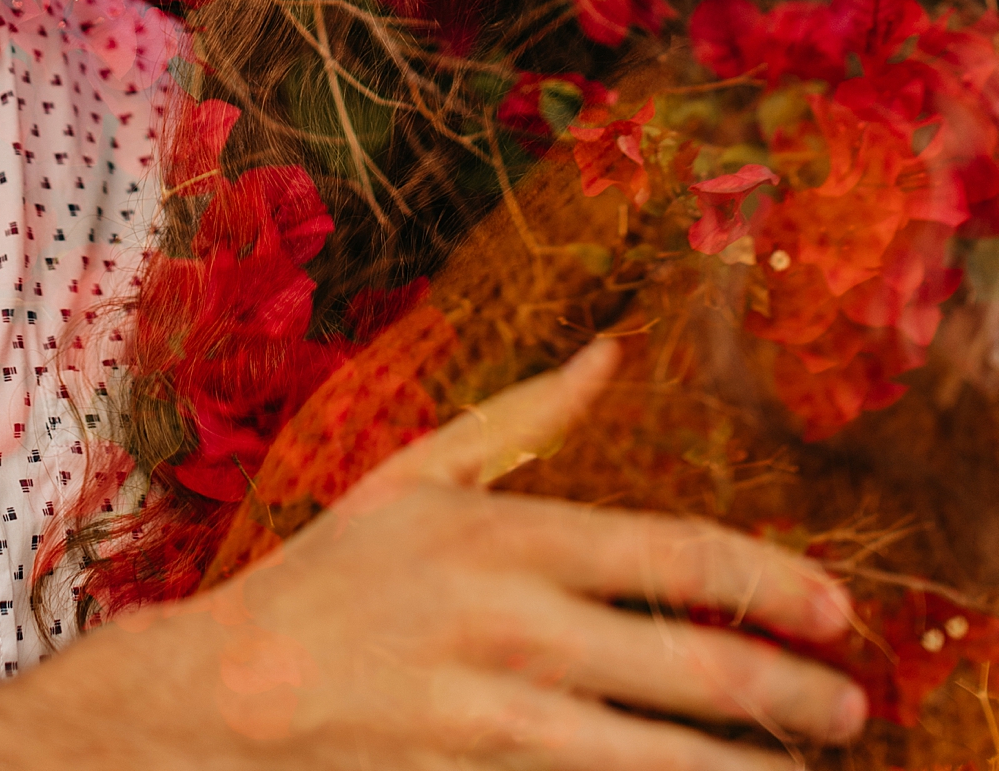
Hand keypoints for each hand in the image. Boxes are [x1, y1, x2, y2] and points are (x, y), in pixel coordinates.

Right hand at [0, 338, 865, 768]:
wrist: (233, 694)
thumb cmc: (332, 575)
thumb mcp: (419, 471)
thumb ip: (525, 415)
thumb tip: (611, 350)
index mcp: (506, 534)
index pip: (674, 555)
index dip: (770, 581)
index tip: (835, 609)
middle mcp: (514, 627)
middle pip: (691, 665)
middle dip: (790, 694)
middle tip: (846, 709)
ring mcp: (498, 721)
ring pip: (661, 757)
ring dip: (747, 770)